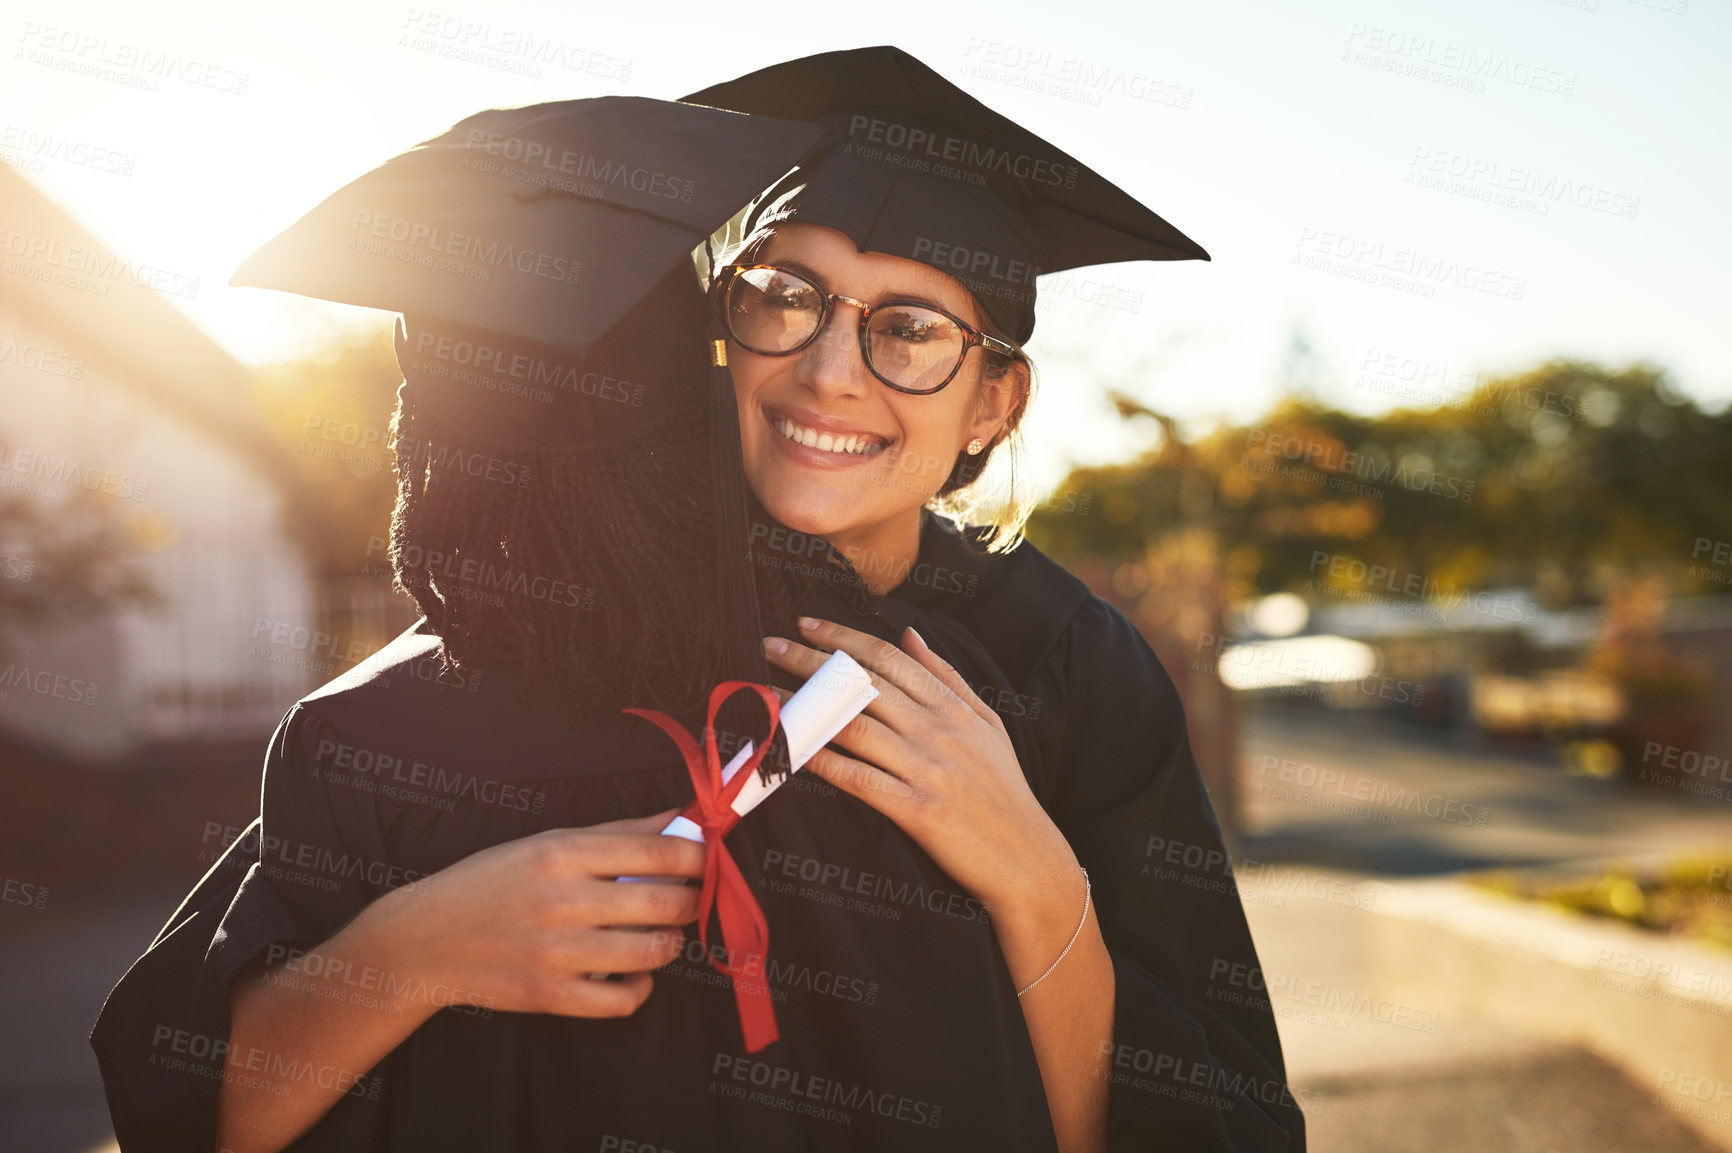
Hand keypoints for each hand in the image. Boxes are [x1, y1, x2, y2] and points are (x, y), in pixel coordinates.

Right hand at [378, 808, 705, 1017]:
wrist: (426, 940)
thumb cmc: (493, 882)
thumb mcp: (549, 842)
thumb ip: (620, 833)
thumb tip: (683, 818)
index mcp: (562, 853)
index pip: (658, 852)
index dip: (697, 856)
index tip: (704, 859)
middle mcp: (563, 901)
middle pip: (666, 902)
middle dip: (691, 899)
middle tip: (686, 898)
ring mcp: (558, 953)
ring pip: (654, 951)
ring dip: (670, 942)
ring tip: (659, 933)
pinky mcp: (552, 997)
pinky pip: (626, 1000)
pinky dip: (641, 987)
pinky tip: (632, 971)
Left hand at [762, 618, 1083, 965]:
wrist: (1028, 858)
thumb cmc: (1004, 790)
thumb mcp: (988, 723)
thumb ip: (946, 677)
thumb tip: (909, 634)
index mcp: (953, 708)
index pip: (889, 659)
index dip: (843, 637)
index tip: (806, 624)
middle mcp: (938, 732)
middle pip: (862, 684)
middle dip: (810, 661)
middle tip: (771, 644)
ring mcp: (927, 771)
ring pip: (853, 727)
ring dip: (806, 708)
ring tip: (767, 695)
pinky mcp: (917, 812)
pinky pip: (859, 779)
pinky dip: (823, 762)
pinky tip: (794, 750)